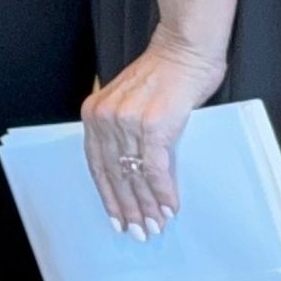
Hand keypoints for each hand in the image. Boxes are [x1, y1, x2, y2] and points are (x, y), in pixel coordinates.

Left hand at [83, 30, 227, 235]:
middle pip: (114, 174)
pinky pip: (154, 168)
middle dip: (128, 208)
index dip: (109, 196)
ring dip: (147, 206)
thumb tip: (132, 171)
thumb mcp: (131, 101)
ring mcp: (127, 121)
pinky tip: (170, 206)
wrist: (185, 48)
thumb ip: (124, 130)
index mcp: (95, 113)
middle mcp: (105, 118)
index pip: (97, 165)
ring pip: (134, 175)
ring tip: (156, 226)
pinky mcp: (152, 125)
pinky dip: (162, 191)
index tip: (117, 219)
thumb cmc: (164, 74)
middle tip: (139, 232)